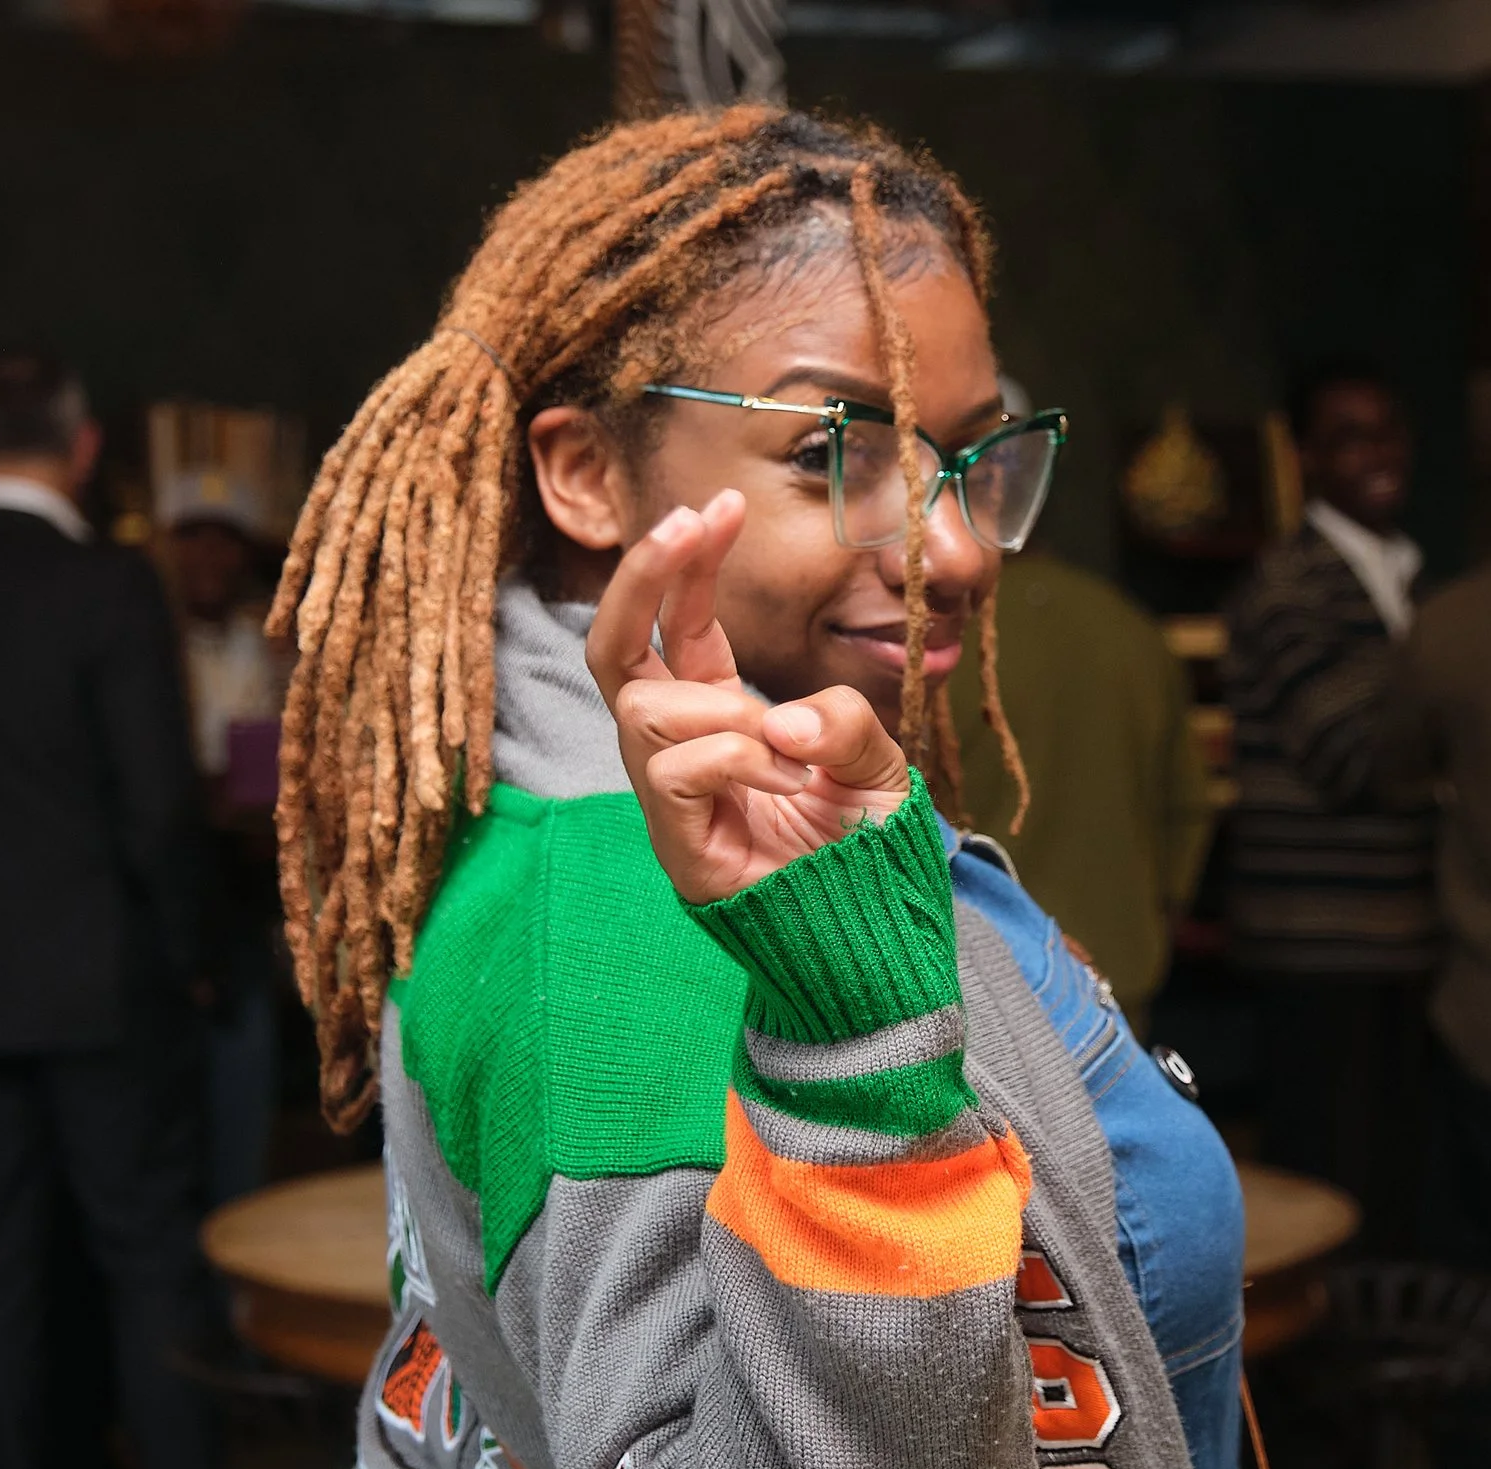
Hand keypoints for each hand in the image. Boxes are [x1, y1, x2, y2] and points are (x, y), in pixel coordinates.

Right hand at [585, 490, 912, 904]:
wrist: (871, 940)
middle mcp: (681, 750)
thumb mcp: (878, 765)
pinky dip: (739, 760)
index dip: (685, 563)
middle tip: (686, 524)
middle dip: (640, 578)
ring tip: (788, 751)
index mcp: (721, 717)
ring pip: (644, 709)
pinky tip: (791, 786)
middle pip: (612, 649)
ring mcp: (670, 799)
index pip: (677, 625)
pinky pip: (676, 768)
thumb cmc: (865, 854)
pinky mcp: (676, 846)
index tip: (722, 506)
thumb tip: (778, 718)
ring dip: (724, 710)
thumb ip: (843, 721)